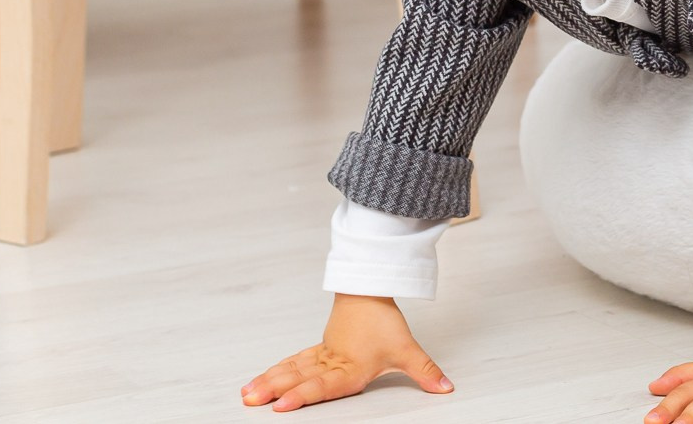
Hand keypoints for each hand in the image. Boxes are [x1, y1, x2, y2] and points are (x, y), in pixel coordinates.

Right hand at [241, 294, 452, 411]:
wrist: (369, 288)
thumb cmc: (383, 319)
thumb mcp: (406, 349)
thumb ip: (424, 372)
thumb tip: (446, 388)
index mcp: (350, 367)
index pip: (323, 385)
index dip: (302, 395)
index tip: (282, 404)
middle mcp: (332, 363)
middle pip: (299, 377)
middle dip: (274, 390)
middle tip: (251, 401)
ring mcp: (322, 355)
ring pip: (291, 369)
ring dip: (268, 381)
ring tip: (247, 394)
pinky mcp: (319, 349)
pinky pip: (293, 362)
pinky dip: (276, 371)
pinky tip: (261, 381)